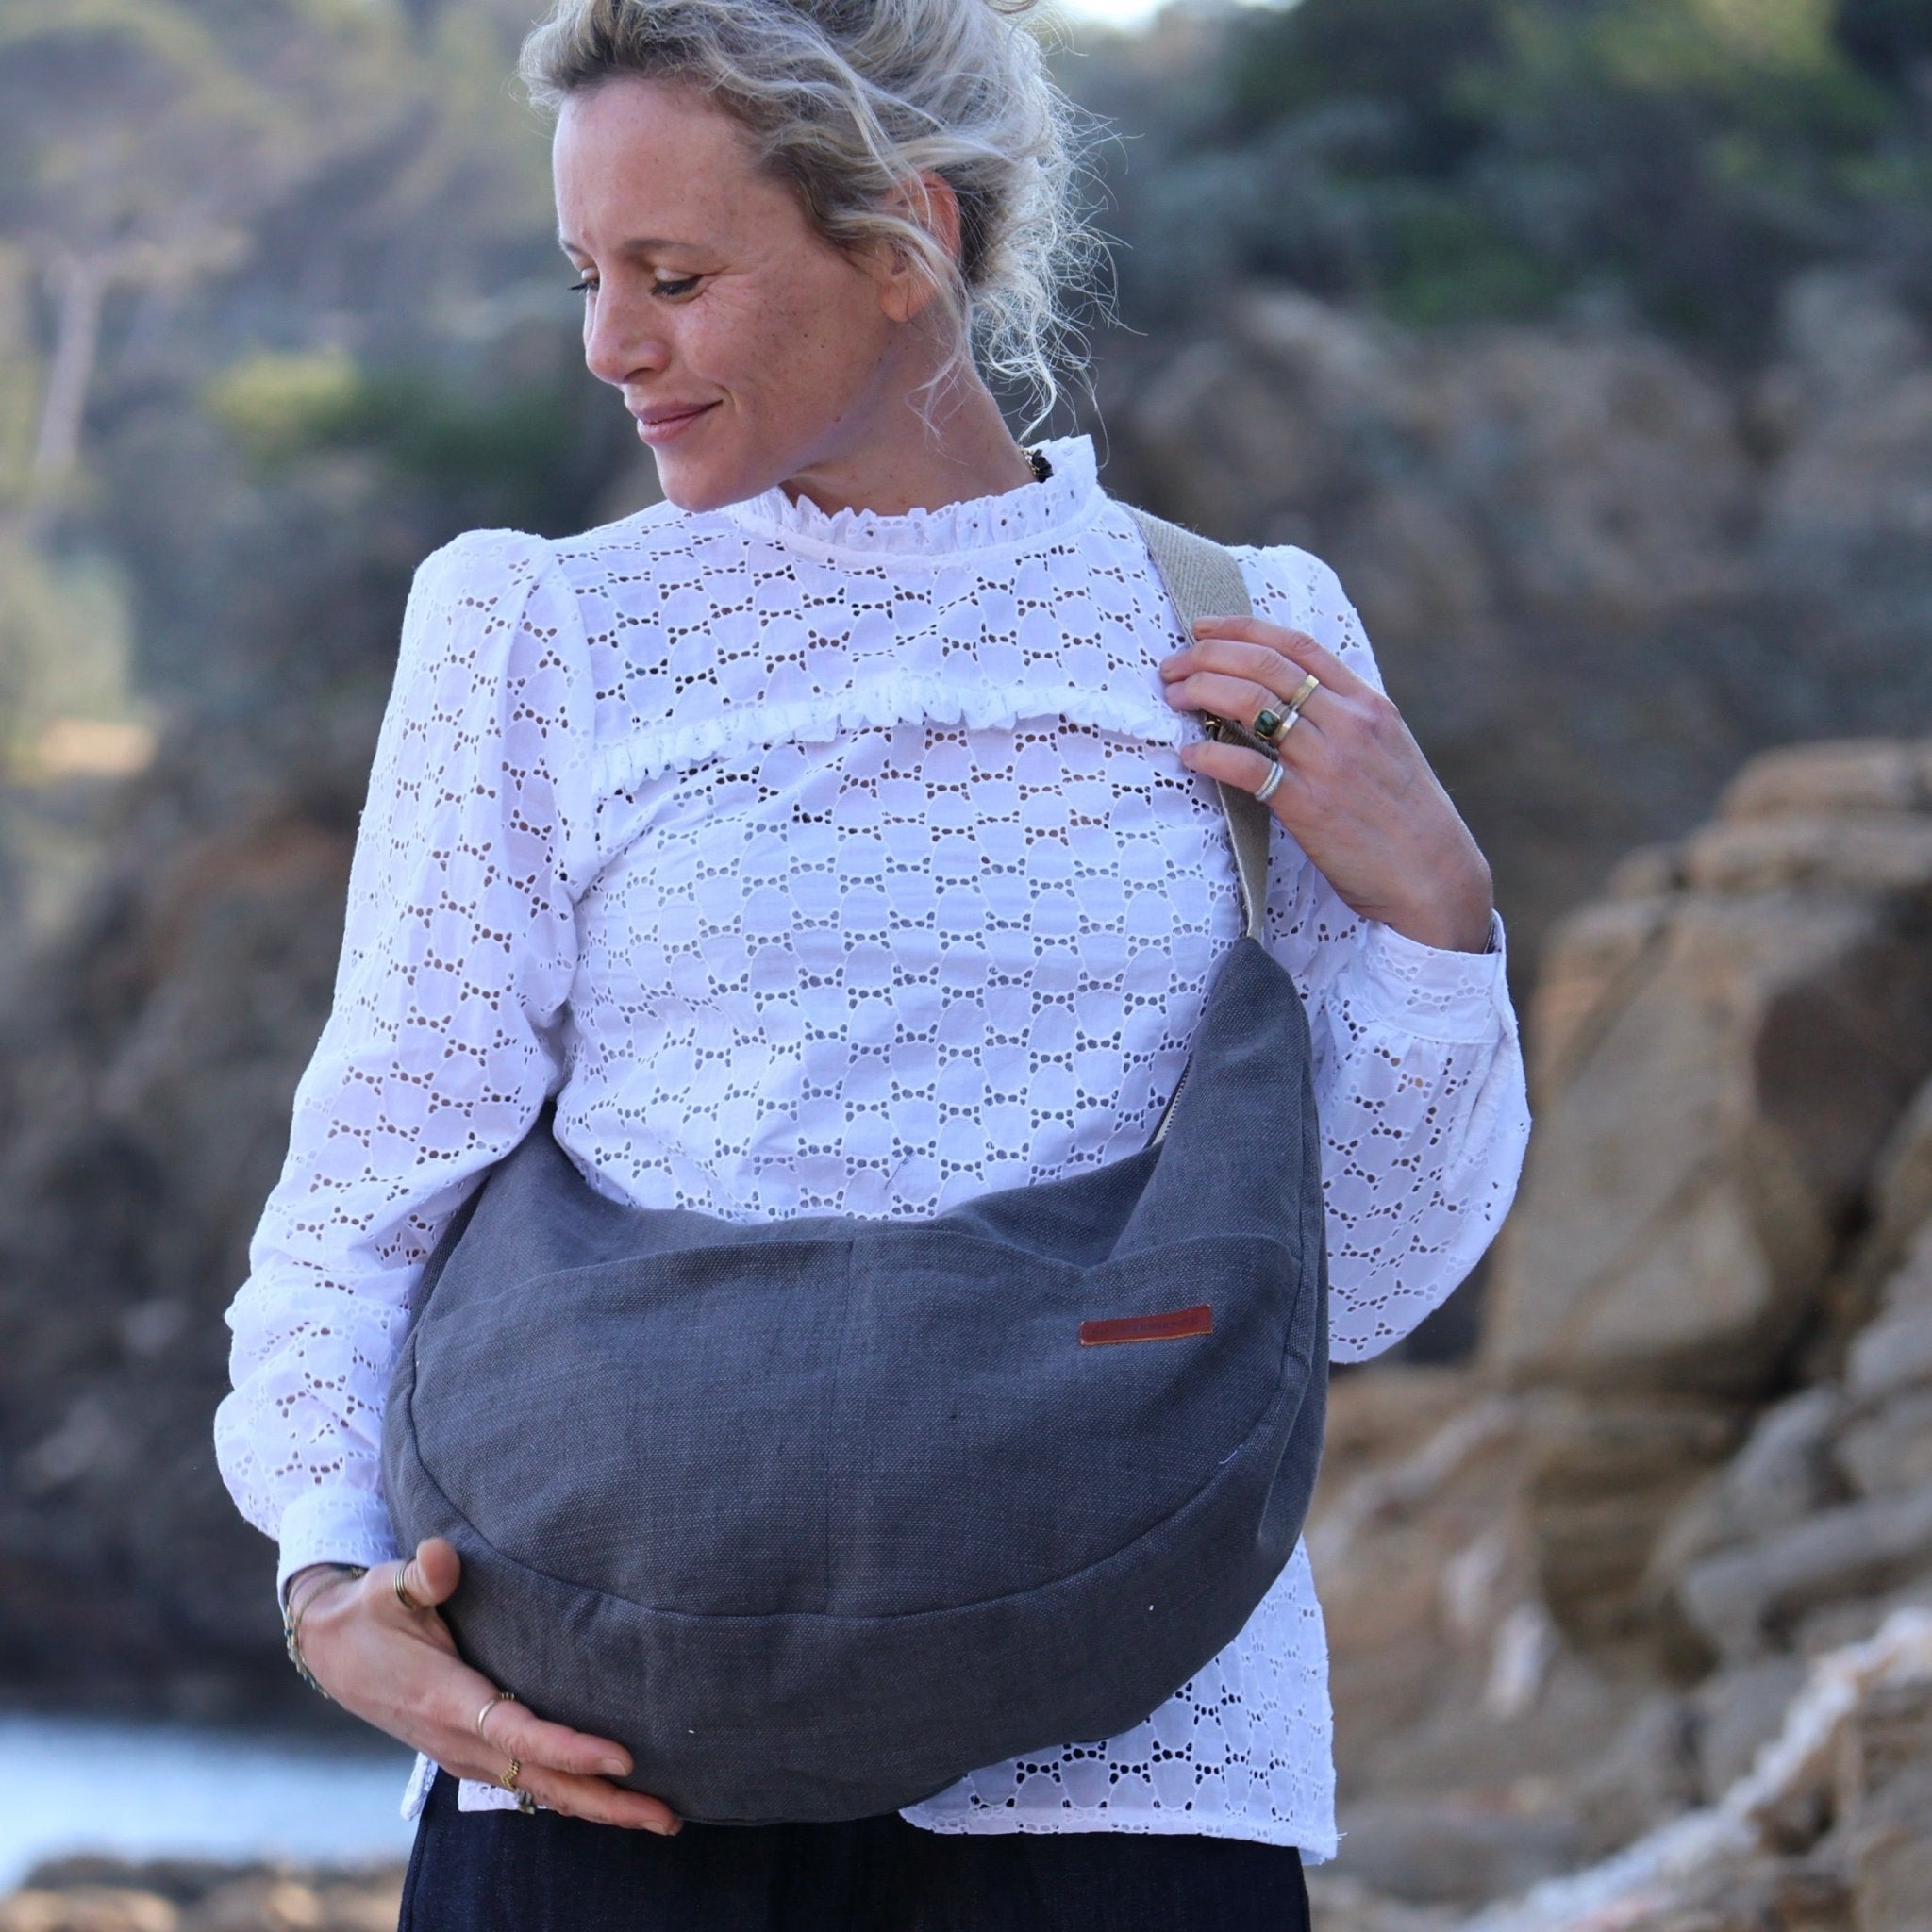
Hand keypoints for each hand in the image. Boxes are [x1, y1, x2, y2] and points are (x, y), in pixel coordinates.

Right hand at [289, 1539, 680, 1831]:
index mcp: (446, 1700)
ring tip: (659, 1816)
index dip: (570, 1749)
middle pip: (542, 1782)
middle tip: (669, 1816)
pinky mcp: (471, 1756)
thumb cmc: (372, 1611)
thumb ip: (421, 1575)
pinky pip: (529, 1783)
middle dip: (606, 1801)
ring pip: (540, 1791)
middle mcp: (459, 1740)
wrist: (332, 1652)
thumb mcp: (388, 1586)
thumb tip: (439, 1557)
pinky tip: (611, 1798)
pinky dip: (572, 1795)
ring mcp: (465, 1756)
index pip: (518, 1735)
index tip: (624, 1757)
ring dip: (598, 1807)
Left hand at [1160, 616, 1493, 953]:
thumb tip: (1290, 703)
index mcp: (1368, 704)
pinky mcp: (1308, 805)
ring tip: (1174, 697)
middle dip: (1208, 655)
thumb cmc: (1405, 819)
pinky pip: (1248, 768)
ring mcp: (1327, 762)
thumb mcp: (1386, 750)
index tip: (1203, 627)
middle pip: (1266, 665)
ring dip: (1201, 692)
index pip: (1297, 646)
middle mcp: (1348, 723)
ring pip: (1252, 703)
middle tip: (1173, 665)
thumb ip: (1344, 721)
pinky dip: (1210, 756)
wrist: (1433, 876)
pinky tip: (1189, 755)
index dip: (1242, 628)